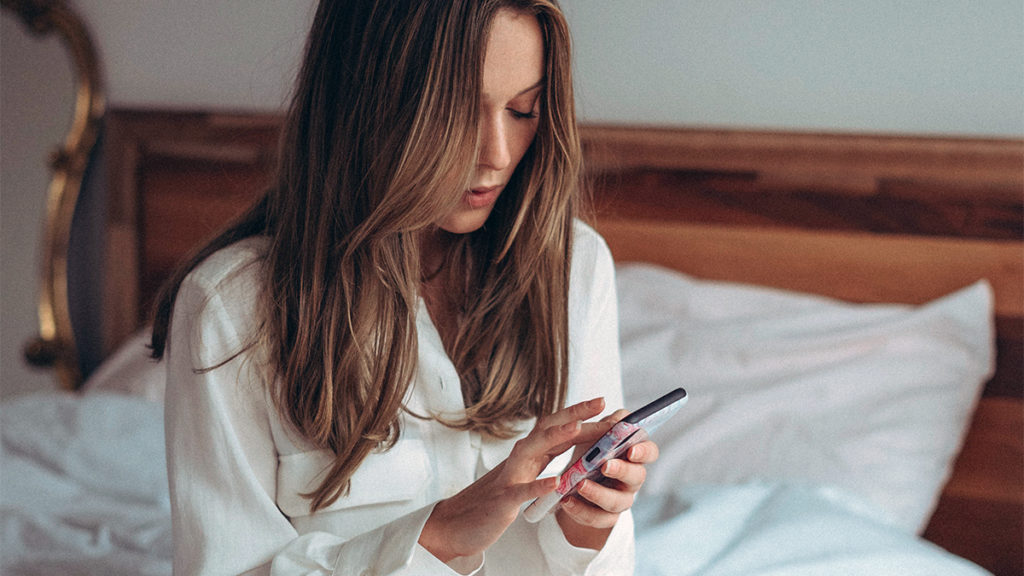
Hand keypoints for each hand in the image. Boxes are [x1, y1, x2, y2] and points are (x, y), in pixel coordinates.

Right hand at [418, 397, 611, 562]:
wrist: (458, 523)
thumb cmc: (496, 498)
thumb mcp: (524, 474)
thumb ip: (544, 458)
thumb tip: (570, 442)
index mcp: (529, 453)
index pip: (558, 428)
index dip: (582, 415)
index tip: (605, 404)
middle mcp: (520, 458)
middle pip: (549, 429)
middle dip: (575, 414)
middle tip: (601, 402)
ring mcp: (510, 476)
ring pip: (533, 449)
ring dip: (555, 436)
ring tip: (578, 427)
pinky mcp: (503, 499)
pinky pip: (521, 491)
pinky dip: (538, 485)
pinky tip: (556, 482)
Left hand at [555, 409, 659, 549]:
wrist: (573, 483)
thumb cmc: (590, 452)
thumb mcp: (597, 434)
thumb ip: (609, 425)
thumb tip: (620, 418)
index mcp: (634, 455)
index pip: (650, 451)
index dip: (644, 451)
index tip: (631, 449)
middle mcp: (632, 479)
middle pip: (637, 476)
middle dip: (621, 470)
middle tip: (605, 466)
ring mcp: (620, 499)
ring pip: (616, 501)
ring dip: (598, 493)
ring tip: (580, 484)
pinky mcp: (605, 518)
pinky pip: (597, 518)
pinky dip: (581, 510)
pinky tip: (567, 501)